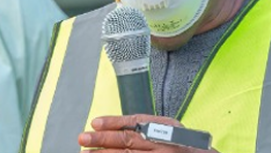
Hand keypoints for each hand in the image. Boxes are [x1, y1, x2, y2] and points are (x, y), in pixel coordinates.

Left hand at [78, 114, 215, 151]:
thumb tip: (122, 127)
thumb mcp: (174, 131)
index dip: (114, 122)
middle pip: (127, 141)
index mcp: (167, 130)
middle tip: (83, 138)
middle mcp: (164, 146)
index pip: (136, 123)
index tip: (95, 122)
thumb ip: (152, 128)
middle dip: (102, 139)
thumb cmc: (188, 148)